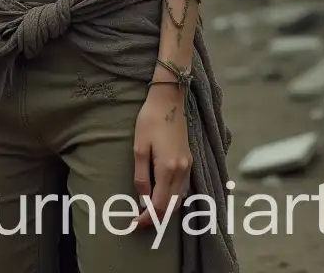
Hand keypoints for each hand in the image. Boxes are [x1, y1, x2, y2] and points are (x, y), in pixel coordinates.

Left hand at [132, 83, 191, 228]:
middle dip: (156, 218)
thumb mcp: (139, 147)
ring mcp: (188, 165)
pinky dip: (174, 198)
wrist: (169, 99)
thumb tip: (142, 199)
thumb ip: (142, 176)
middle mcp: (182, 170)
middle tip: (139, 221)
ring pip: (180, 199)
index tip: (134, 224)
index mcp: (168, 168)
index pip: (158, 205)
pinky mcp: (189, 159)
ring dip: (166, 209)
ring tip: (148, 211)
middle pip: (172, 206)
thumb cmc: (150, 119)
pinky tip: (163, 195)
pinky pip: (184, 188)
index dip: (146, 218)